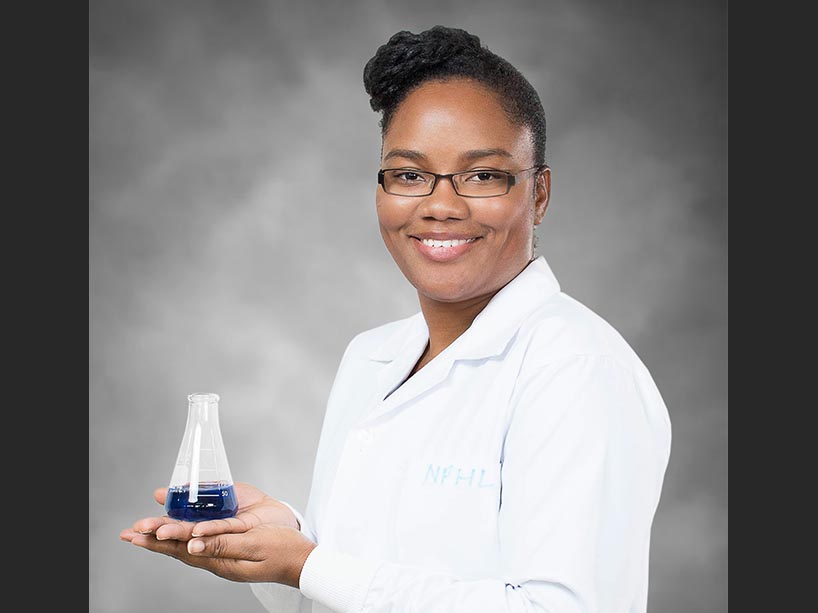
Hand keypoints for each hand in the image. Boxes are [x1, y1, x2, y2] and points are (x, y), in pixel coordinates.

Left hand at [119, 482, 316, 586]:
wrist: (303, 556)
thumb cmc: (282, 551)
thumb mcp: (253, 547)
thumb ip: (223, 544)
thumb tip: (192, 545)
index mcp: (220, 559)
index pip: (182, 549)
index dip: (158, 540)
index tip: (137, 534)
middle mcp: (217, 553)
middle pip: (180, 545)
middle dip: (154, 536)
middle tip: (130, 531)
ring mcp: (224, 545)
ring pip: (189, 538)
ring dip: (166, 530)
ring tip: (144, 527)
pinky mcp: (233, 537)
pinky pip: (205, 532)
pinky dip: (187, 526)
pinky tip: (179, 521)